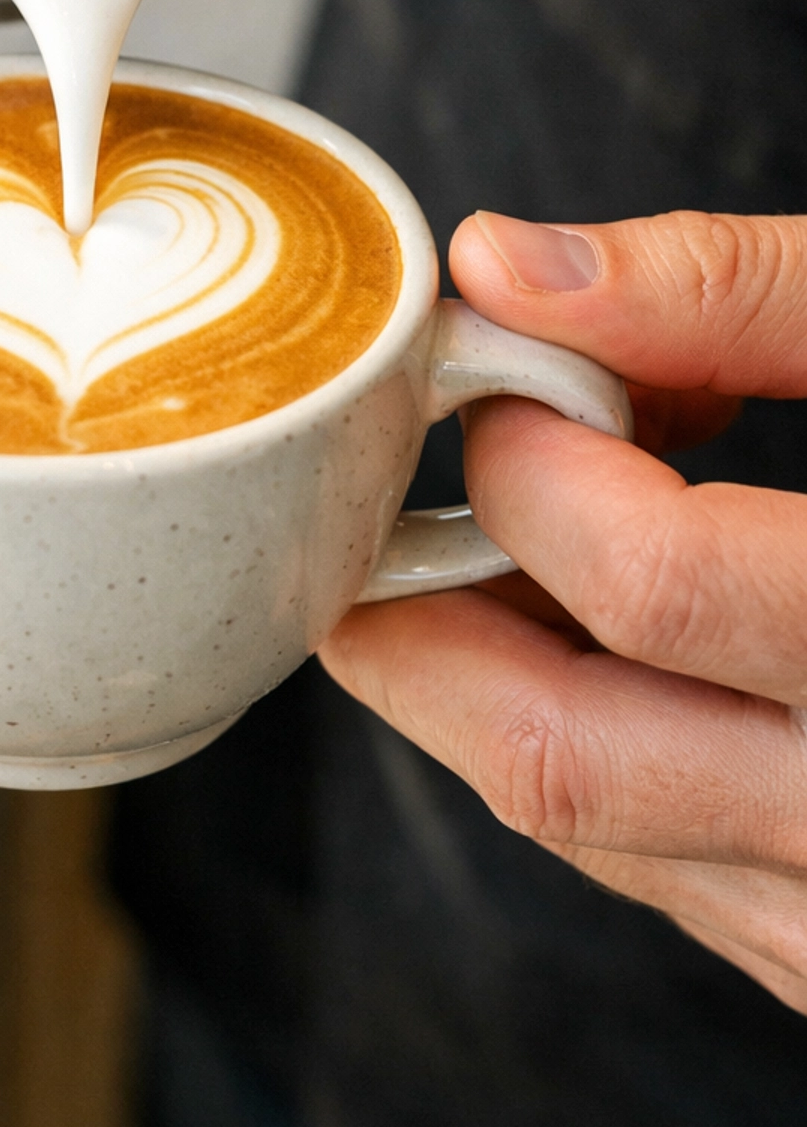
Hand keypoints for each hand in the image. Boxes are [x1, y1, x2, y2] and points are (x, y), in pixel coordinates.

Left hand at [319, 210, 806, 1011]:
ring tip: (500, 531)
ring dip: (476, 675)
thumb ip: (739, 291)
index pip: (651, 585)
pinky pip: (655, 865)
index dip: (529, 461)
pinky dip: (576, 741)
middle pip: (560, 752)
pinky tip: (598, 630)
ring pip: (583, 824)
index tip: (503, 373)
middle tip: (387, 480)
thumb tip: (508, 261)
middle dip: (415, 607)